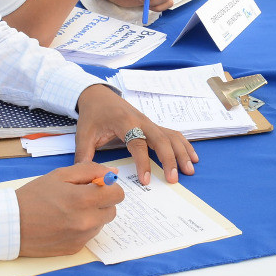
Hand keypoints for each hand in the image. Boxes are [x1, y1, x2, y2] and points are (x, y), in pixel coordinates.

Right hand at [15, 162, 122, 256]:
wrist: (10, 224)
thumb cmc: (34, 196)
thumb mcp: (60, 175)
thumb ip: (89, 171)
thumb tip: (112, 174)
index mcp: (83, 200)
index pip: (118, 194)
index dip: (110, 187)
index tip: (98, 186)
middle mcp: (86, 221)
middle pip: (112, 210)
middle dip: (102, 202)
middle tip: (82, 197)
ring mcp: (81, 237)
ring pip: (101, 223)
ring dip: (93, 215)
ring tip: (70, 210)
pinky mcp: (75, 248)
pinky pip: (89, 235)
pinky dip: (82, 228)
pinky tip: (64, 223)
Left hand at [74, 83, 198, 183]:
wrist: (98, 95)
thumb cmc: (92, 115)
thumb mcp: (83, 134)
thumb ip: (85, 156)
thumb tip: (89, 177)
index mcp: (124, 122)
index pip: (138, 144)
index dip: (143, 162)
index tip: (146, 180)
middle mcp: (141, 121)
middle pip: (161, 139)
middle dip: (170, 159)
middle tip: (174, 179)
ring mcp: (149, 122)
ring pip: (171, 136)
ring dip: (182, 152)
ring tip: (189, 170)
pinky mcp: (153, 125)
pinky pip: (172, 134)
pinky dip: (184, 145)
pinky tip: (192, 157)